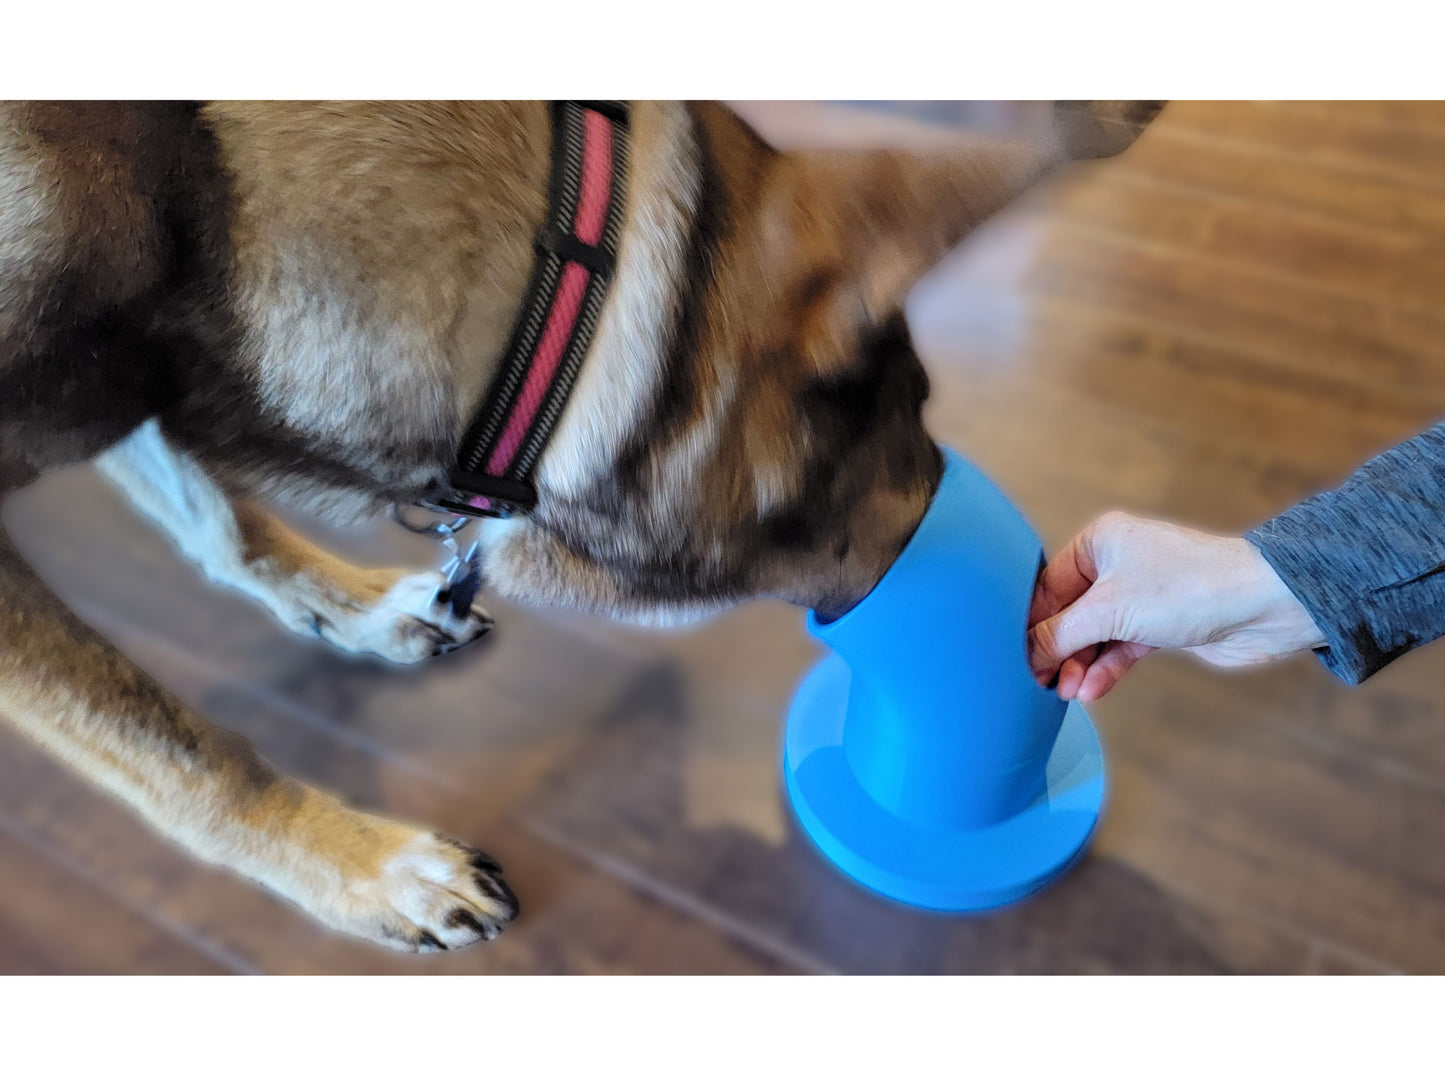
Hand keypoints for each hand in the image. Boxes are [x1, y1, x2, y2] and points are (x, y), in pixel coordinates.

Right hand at [1026, 512, 1326, 702]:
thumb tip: (1024, 654)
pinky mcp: (1158, 625)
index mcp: (1099, 542)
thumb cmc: (1187, 588)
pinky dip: (1105, 670)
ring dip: (1080, 666)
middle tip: (1040, 683)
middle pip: (1069, 614)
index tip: (1015, 657)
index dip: (1031, 624)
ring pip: (1093, 636)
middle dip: (1057, 650)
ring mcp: (1139, 596)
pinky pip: (1119, 649)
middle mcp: (1117, 565)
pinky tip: (1091, 692)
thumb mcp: (1108, 611)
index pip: (1048, 586)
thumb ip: (1059, 635)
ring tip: (1068, 694)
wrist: (1262, 606)